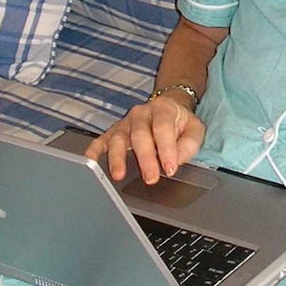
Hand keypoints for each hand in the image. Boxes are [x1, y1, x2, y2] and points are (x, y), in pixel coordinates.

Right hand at [84, 96, 204, 183]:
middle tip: (150, 178)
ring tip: (119, 175)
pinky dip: (94, 151)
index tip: (170, 169)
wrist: (168, 107)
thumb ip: (190, 143)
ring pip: (118, 139)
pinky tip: (90, 162)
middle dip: (145, 158)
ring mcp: (125, 123)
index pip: (163, 129)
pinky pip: (100, 141)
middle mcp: (141, 115)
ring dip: (117, 158)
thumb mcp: (194, 128)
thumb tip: (177, 159)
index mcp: (162, 110)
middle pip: (140, 135)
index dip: (166, 149)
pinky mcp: (112, 133)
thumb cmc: (179, 122)